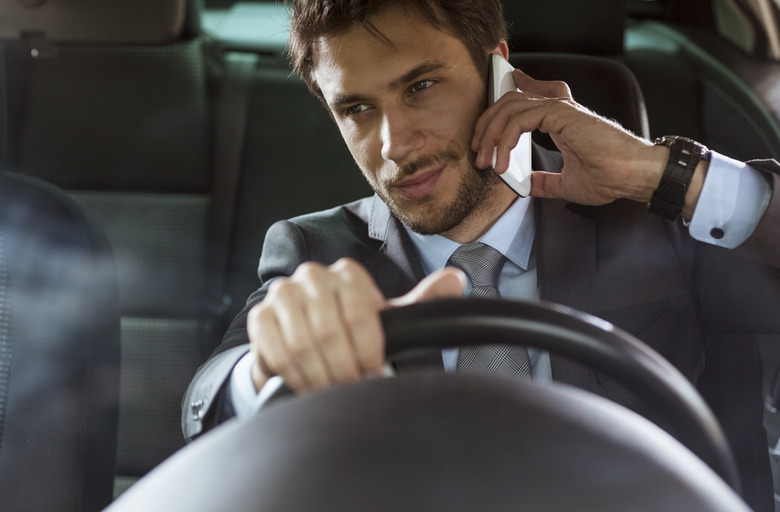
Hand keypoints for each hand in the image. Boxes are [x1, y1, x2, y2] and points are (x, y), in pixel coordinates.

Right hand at [247, 258, 466, 391]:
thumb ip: (422, 302)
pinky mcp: (260, 317)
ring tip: (330, 390)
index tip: (373, 373)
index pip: (360, 313)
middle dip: (343, 368)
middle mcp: (312, 276)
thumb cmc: (352, 333)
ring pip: (302, 343)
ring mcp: (283, 294)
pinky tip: (306, 384)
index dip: (368, 350)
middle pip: (329, 330)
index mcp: (347, 274)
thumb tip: (457, 280)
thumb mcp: (389, 320)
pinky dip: (294, 375)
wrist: (306, 344)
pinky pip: (276, 351)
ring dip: (319, 375)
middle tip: (351, 388)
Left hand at [472, 68, 669, 205]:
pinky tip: (503, 162)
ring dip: (491, 134)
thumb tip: (526, 186)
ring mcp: (562, 110)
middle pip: (512, 101)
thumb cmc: (611, 178)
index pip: (532, 97)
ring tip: (486, 161)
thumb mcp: (567, 184)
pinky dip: (505, 140)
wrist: (634, 177)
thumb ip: (545, 181)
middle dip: (488, 123)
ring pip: (511, 107)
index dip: (514, 92)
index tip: (495, 102)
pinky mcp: (562, 115)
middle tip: (479, 150)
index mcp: (564, 121)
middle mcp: (561, 110)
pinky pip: (520, 119)